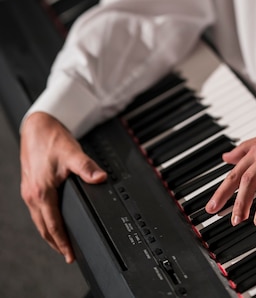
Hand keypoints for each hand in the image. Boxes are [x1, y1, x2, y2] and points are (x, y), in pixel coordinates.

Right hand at [20, 112, 106, 262]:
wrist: (37, 126)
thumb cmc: (51, 139)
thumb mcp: (73, 153)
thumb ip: (87, 168)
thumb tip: (101, 179)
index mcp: (41, 191)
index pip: (53, 225)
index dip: (62, 242)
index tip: (70, 254)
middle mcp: (32, 194)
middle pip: (43, 228)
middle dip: (56, 243)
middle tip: (68, 254)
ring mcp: (28, 191)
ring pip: (38, 220)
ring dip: (49, 233)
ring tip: (61, 243)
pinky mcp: (29, 185)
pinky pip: (36, 211)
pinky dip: (45, 220)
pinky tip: (52, 220)